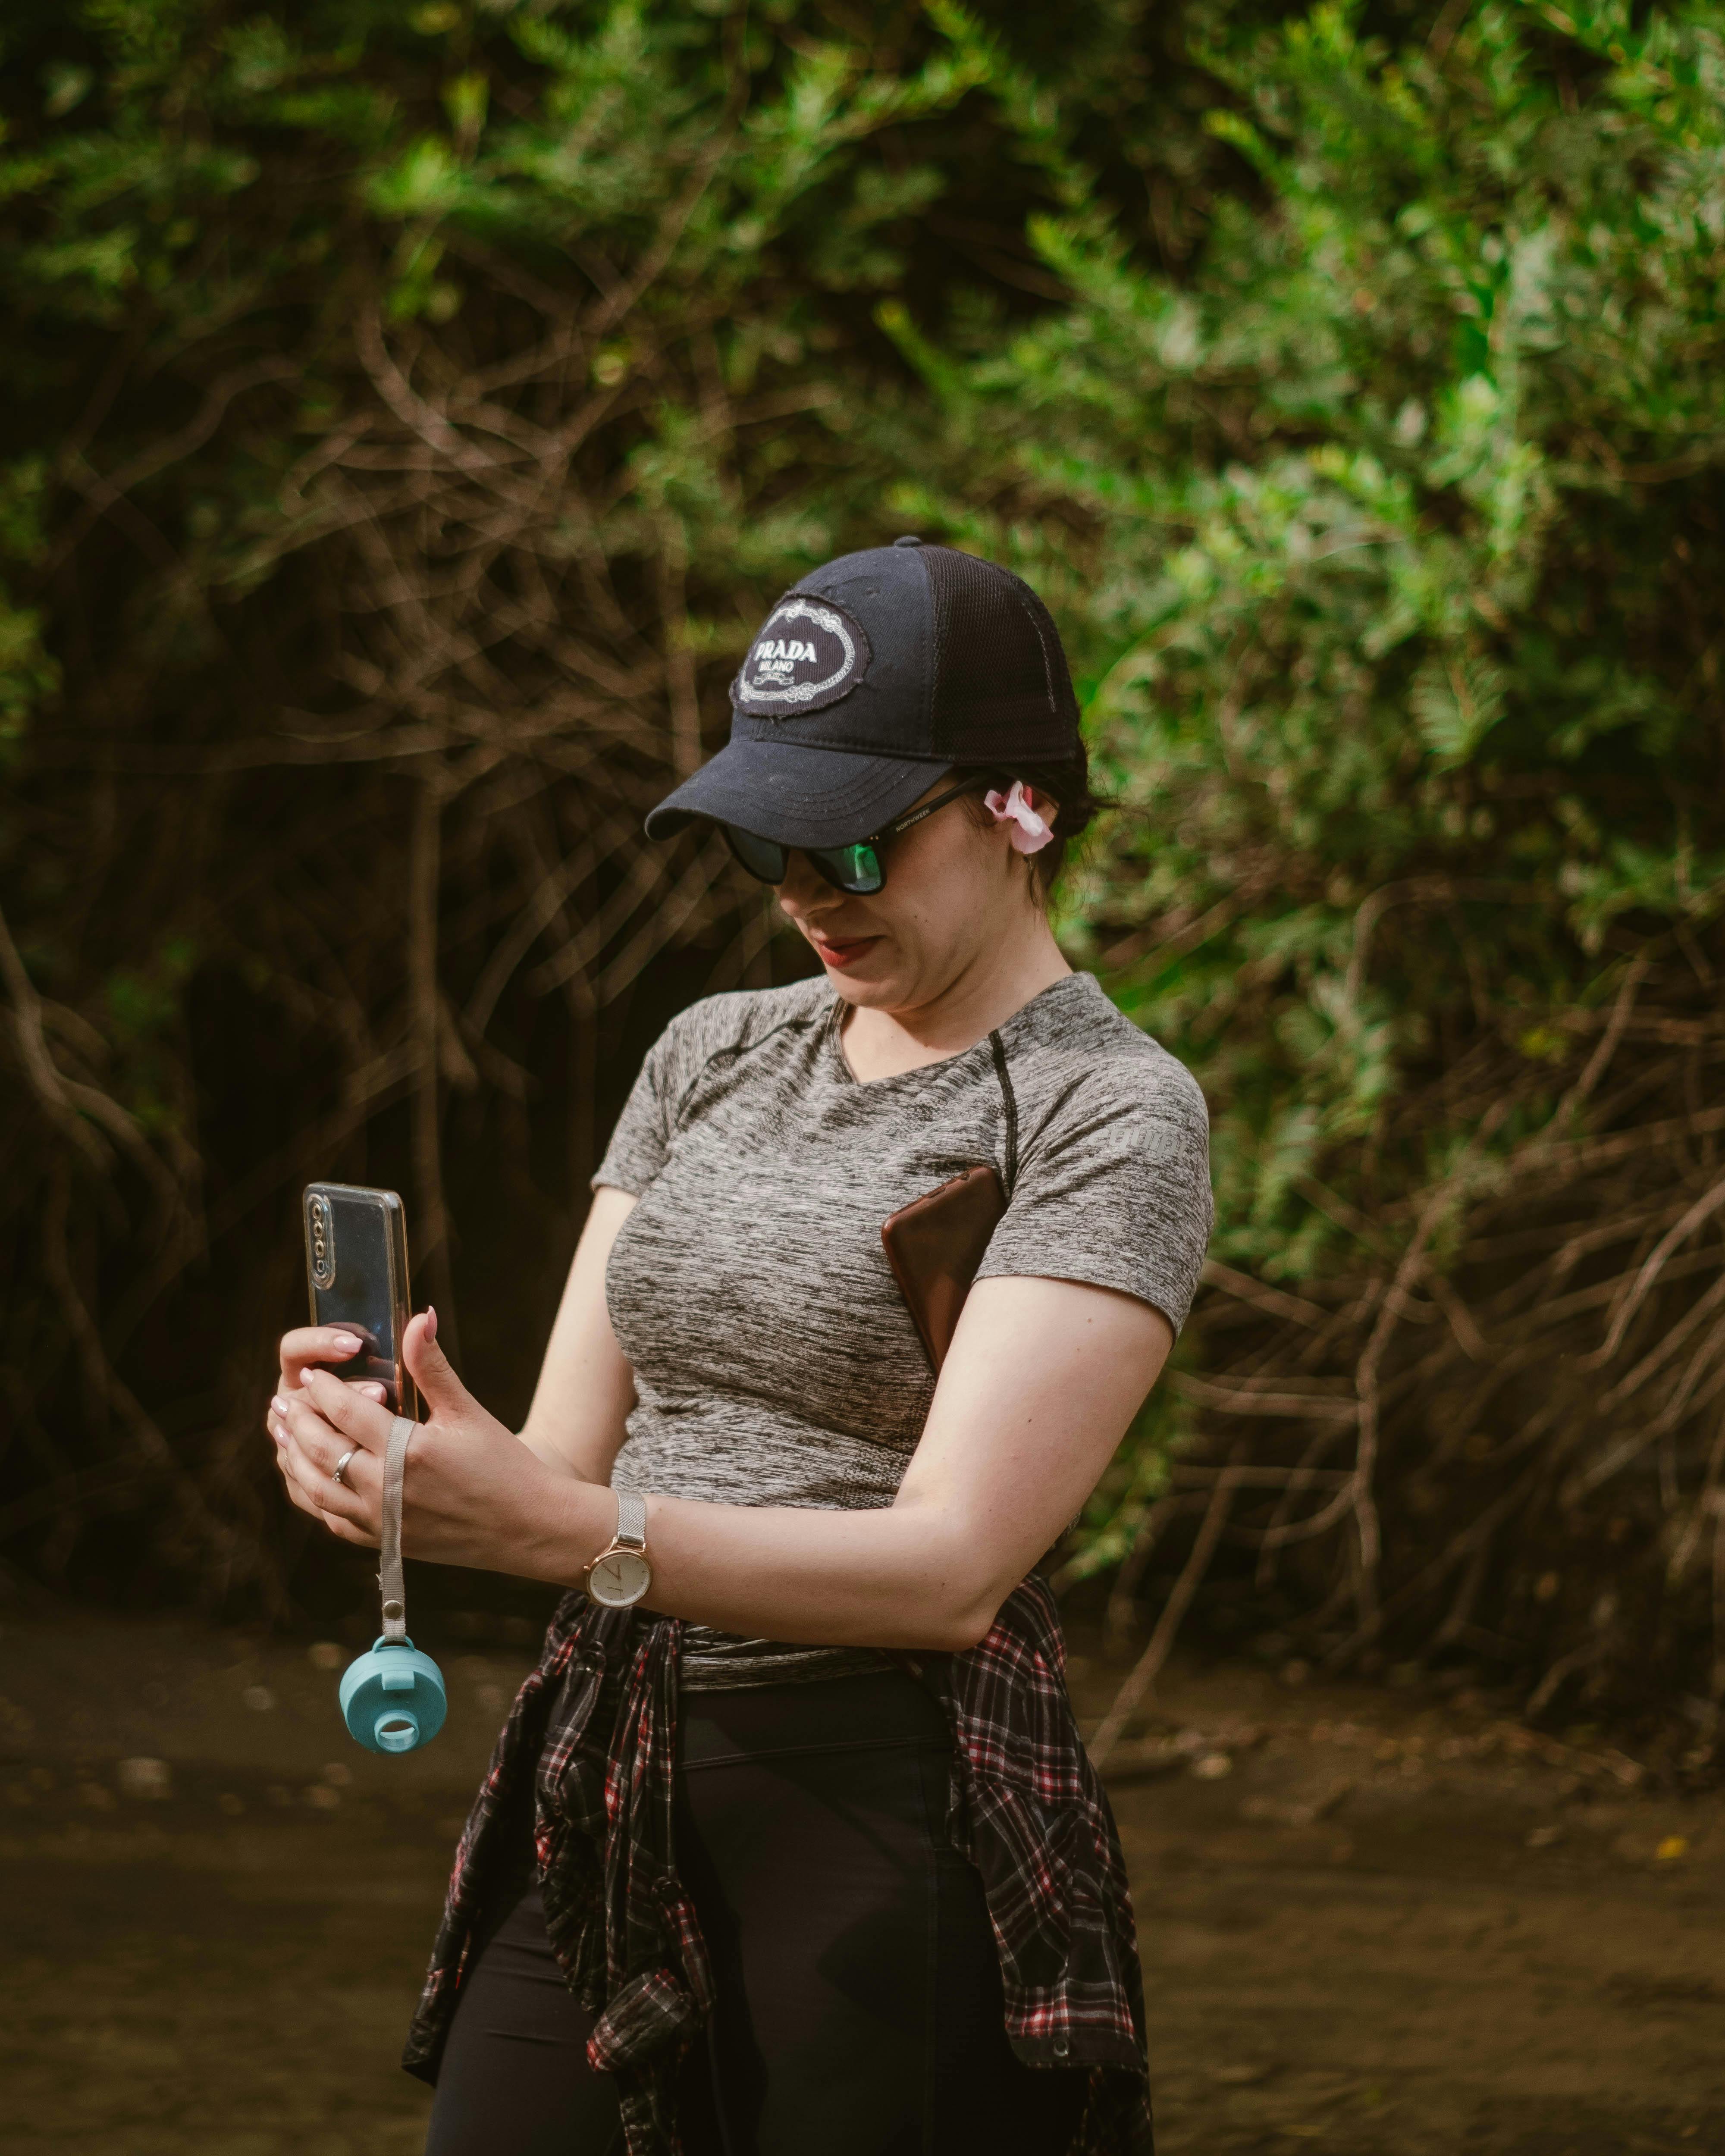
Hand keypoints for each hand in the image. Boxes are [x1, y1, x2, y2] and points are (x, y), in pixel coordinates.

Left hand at [266, 1309, 603, 1578]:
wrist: (527, 1527)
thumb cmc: (504, 1465)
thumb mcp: (468, 1411)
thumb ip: (431, 1365)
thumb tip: (419, 1315)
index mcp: (408, 1452)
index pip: (346, 1411)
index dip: (324, 1389)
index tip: (313, 1373)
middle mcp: (386, 1489)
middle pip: (321, 1448)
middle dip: (297, 1420)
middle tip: (281, 1399)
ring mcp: (380, 1520)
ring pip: (315, 1486)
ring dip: (293, 1457)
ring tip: (281, 1433)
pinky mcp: (382, 1541)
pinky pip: (330, 1517)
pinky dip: (310, 1494)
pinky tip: (306, 1477)